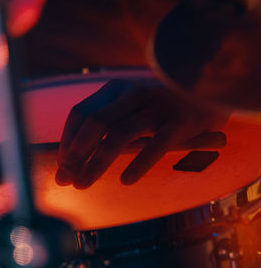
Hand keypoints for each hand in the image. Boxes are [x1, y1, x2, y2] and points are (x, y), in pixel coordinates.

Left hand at [55, 79, 229, 187]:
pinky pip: (155, 146)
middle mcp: (133, 93)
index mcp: (115, 88)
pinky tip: (125, 181)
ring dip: (96, 163)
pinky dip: (138, 164)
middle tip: (65, 179)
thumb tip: (74, 155)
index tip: (61, 164)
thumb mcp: (130, 102)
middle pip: (95, 124)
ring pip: (119, 136)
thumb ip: (106, 119)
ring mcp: (158, 106)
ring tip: (83, 184)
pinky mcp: (182, 122)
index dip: (66, 140)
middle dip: (75, 154)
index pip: (80, 112)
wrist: (210, 89)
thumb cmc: (160, 104)